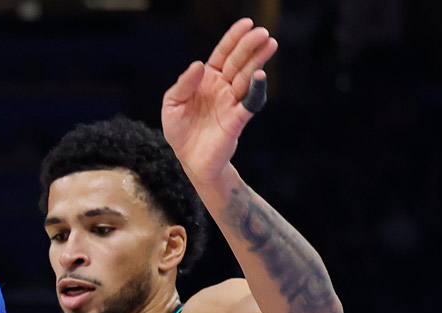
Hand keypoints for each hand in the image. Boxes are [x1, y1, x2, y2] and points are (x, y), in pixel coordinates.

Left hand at [161, 18, 277, 185]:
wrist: (189, 160)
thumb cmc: (180, 130)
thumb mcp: (172, 103)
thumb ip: (184, 84)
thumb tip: (199, 65)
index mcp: (208, 79)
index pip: (223, 54)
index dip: (233, 38)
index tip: (247, 23)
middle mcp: (223, 87)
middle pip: (238, 61)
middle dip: (250, 46)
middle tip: (263, 32)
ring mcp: (231, 102)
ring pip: (247, 77)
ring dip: (258, 61)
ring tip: (270, 44)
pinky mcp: (237, 120)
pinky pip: (249, 102)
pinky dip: (255, 89)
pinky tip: (260, 75)